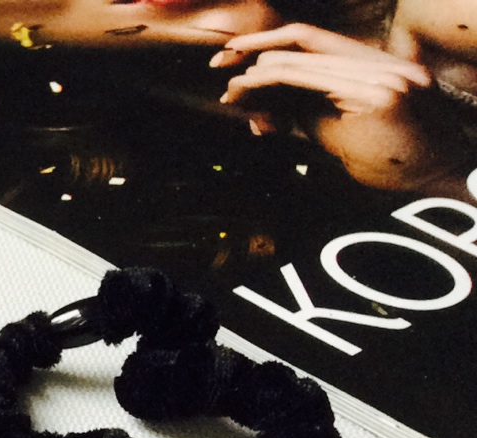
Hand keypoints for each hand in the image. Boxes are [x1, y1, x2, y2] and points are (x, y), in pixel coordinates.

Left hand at [214, 23, 465, 193]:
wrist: (435, 182)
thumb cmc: (390, 160)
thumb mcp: (339, 127)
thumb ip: (308, 106)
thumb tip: (265, 98)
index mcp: (375, 62)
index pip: (312, 38)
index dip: (269, 43)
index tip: (235, 55)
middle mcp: (382, 61)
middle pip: (304, 39)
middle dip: (255, 50)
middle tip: (218, 64)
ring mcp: (383, 75)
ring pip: (302, 58)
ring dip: (258, 75)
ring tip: (231, 92)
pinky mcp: (378, 95)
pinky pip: (311, 78)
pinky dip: (272, 82)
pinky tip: (247, 91)